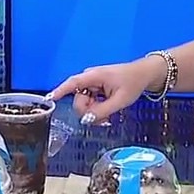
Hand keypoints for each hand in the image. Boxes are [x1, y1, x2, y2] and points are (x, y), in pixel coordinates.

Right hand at [46, 57, 164, 124]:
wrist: (144, 74)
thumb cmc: (133, 83)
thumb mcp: (120, 100)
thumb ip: (102, 110)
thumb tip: (87, 119)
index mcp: (94, 76)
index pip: (72, 84)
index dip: (59, 91)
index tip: (49, 99)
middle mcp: (89, 78)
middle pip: (78, 100)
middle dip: (89, 112)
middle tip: (105, 119)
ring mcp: (92, 83)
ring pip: (84, 103)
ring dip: (94, 112)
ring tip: (109, 116)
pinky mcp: (95, 88)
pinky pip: (90, 102)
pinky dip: (96, 109)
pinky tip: (106, 112)